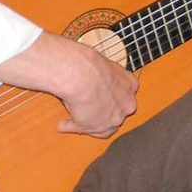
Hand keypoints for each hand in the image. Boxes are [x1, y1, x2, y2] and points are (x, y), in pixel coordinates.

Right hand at [0, 30, 139, 136]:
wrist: (79, 75)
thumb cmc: (84, 62)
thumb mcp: (95, 60)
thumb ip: (93, 68)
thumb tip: (78, 64)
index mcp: (129, 83)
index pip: (124, 95)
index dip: (110, 97)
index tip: (98, 98)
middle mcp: (127, 102)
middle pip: (116, 113)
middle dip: (102, 114)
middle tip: (86, 113)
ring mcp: (115, 117)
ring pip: (102, 124)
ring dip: (86, 123)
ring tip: (69, 122)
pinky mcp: (99, 127)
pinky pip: (86, 130)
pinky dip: (73, 128)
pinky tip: (61, 125)